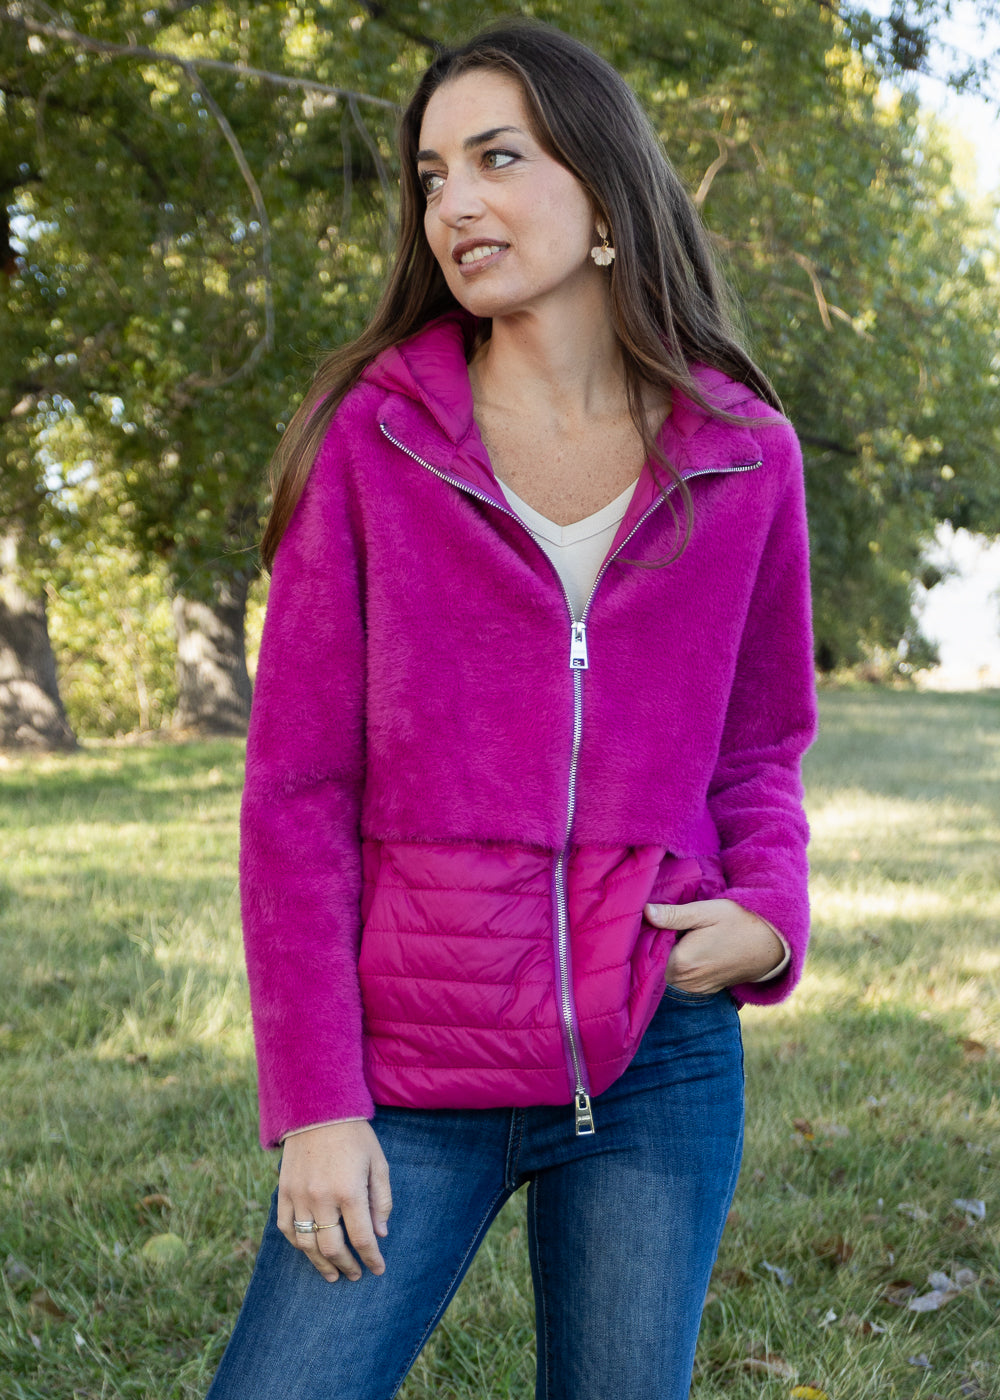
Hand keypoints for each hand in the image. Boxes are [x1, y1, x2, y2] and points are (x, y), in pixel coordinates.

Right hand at [277, 1120, 391, 1282]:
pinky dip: (298, 1243)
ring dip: (320, 1264)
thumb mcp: (378, 1162)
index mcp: (349, 1190)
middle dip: (346, 1266)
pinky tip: (309, 1250)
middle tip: (355, 1275)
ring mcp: (298, 1195)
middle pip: (332, 1247)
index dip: (371, 1258)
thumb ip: (381, 1200)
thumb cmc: (354, 1135)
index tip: (377, 1269)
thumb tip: (380, 1234)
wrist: (317, 1108)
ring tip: (332, 1275)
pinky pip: (286, 1227)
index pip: (362, 1238)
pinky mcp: (283, 1190)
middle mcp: (322, 1198)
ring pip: (306, 1244)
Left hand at [645, 898, 784, 993]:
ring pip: (666, 974)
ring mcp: (695, 989)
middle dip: (652, 947)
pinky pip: (680, 980)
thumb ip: (674, 915)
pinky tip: (684, 949)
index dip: (643, 936)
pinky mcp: (703, 991)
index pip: (646, 953)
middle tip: (657, 926)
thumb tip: (645, 912)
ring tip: (672, 936)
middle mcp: (685, 982)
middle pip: (654, 965)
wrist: (771, 944)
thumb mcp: (707, 912)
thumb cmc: (739, 922)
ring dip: (665, 958)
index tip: (644, 922)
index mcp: (682, 963)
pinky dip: (677, 967)